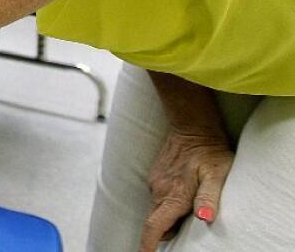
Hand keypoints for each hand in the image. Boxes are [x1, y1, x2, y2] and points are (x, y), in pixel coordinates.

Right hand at [138, 127, 233, 250]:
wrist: (193, 126)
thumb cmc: (210, 152)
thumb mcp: (217, 176)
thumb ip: (209, 199)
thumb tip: (205, 219)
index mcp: (174, 197)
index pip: (154, 227)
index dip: (148, 245)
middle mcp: (160, 191)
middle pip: (156, 221)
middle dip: (163, 233)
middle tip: (179, 235)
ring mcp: (155, 182)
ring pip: (157, 208)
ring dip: (167, 216)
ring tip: (185, 212)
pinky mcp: (156, 174)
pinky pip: (158, 195)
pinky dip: (167, 202)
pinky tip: (182, 193)